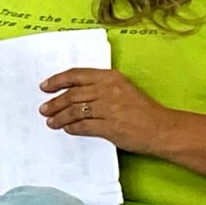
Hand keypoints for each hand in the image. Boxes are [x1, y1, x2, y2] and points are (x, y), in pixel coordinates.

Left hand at [39, 67, 176, 155]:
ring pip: (75, 111)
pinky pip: (84, 126)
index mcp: (110, 77)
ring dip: (60, 117)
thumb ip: (100, 88)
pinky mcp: (110, 127)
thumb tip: (73, 95)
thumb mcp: (122, 89)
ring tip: (51, 122)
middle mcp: (108, 90)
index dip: (57, 80)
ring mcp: (109, 108)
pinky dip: (72, 128)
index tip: (44, 86)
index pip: (77, 75)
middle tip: (43, 109)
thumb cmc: (142, 110)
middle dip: (54, 102)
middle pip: (72, 94)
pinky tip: (68, 129)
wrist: (162, 129)